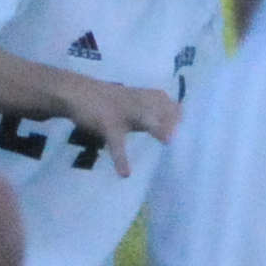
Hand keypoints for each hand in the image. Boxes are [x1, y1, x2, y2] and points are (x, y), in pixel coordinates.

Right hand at [49, 75, 182, 178]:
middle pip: (160, 106)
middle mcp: (136, 101)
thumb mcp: (130, 103)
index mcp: (142, 96)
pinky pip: (115, 142)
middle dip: (173, 118)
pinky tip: (125, 173)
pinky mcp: (106, 123)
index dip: (178, 114)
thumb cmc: (105, 101)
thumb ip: (148, 114)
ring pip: (142, 117)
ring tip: (168, 141)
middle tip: (186, 136)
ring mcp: (121, 111)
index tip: (190, 131)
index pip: (168, 102)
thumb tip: (171, 128)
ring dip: (156, 127)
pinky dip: (120, 158)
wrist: (75, 92)